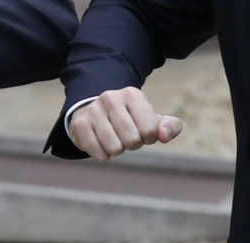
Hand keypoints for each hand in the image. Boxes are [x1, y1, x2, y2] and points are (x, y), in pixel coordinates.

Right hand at [68, 87, 182, 161]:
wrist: (95, 112)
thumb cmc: (132, 119)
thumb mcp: (153, 120)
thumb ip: (170, 127)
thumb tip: (164, 136)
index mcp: (132, 94)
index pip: (150, 130)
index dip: (149, 137)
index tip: (143, 131)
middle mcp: (110, 98)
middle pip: (132, 140)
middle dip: (133, 144)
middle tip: (127, 136)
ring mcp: (93, 111)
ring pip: (115, 149)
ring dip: (118, 150)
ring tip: (114, 137)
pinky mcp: (79, 125)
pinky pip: (99, 155)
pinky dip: (103, 155)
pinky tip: (100, 141)